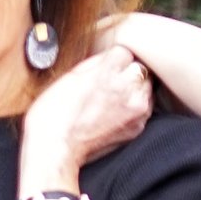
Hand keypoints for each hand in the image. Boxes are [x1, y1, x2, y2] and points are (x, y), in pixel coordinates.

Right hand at [21, 43, 152, 190]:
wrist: (56, 148)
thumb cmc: (54, 113)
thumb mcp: (71, 74)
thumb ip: (97, 61)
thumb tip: (111, 56)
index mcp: (108, 71)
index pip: (125, 51)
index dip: (113, 59)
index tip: (105, 67)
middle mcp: (126, 89)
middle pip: (139, 68)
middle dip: (126, 72)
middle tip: (109, 82)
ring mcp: (135, 109)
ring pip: (146, 87)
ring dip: (134, 88)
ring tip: (113, 98)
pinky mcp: (137, 126)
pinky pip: (145, 107)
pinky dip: (135, 105)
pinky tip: (116, 111)